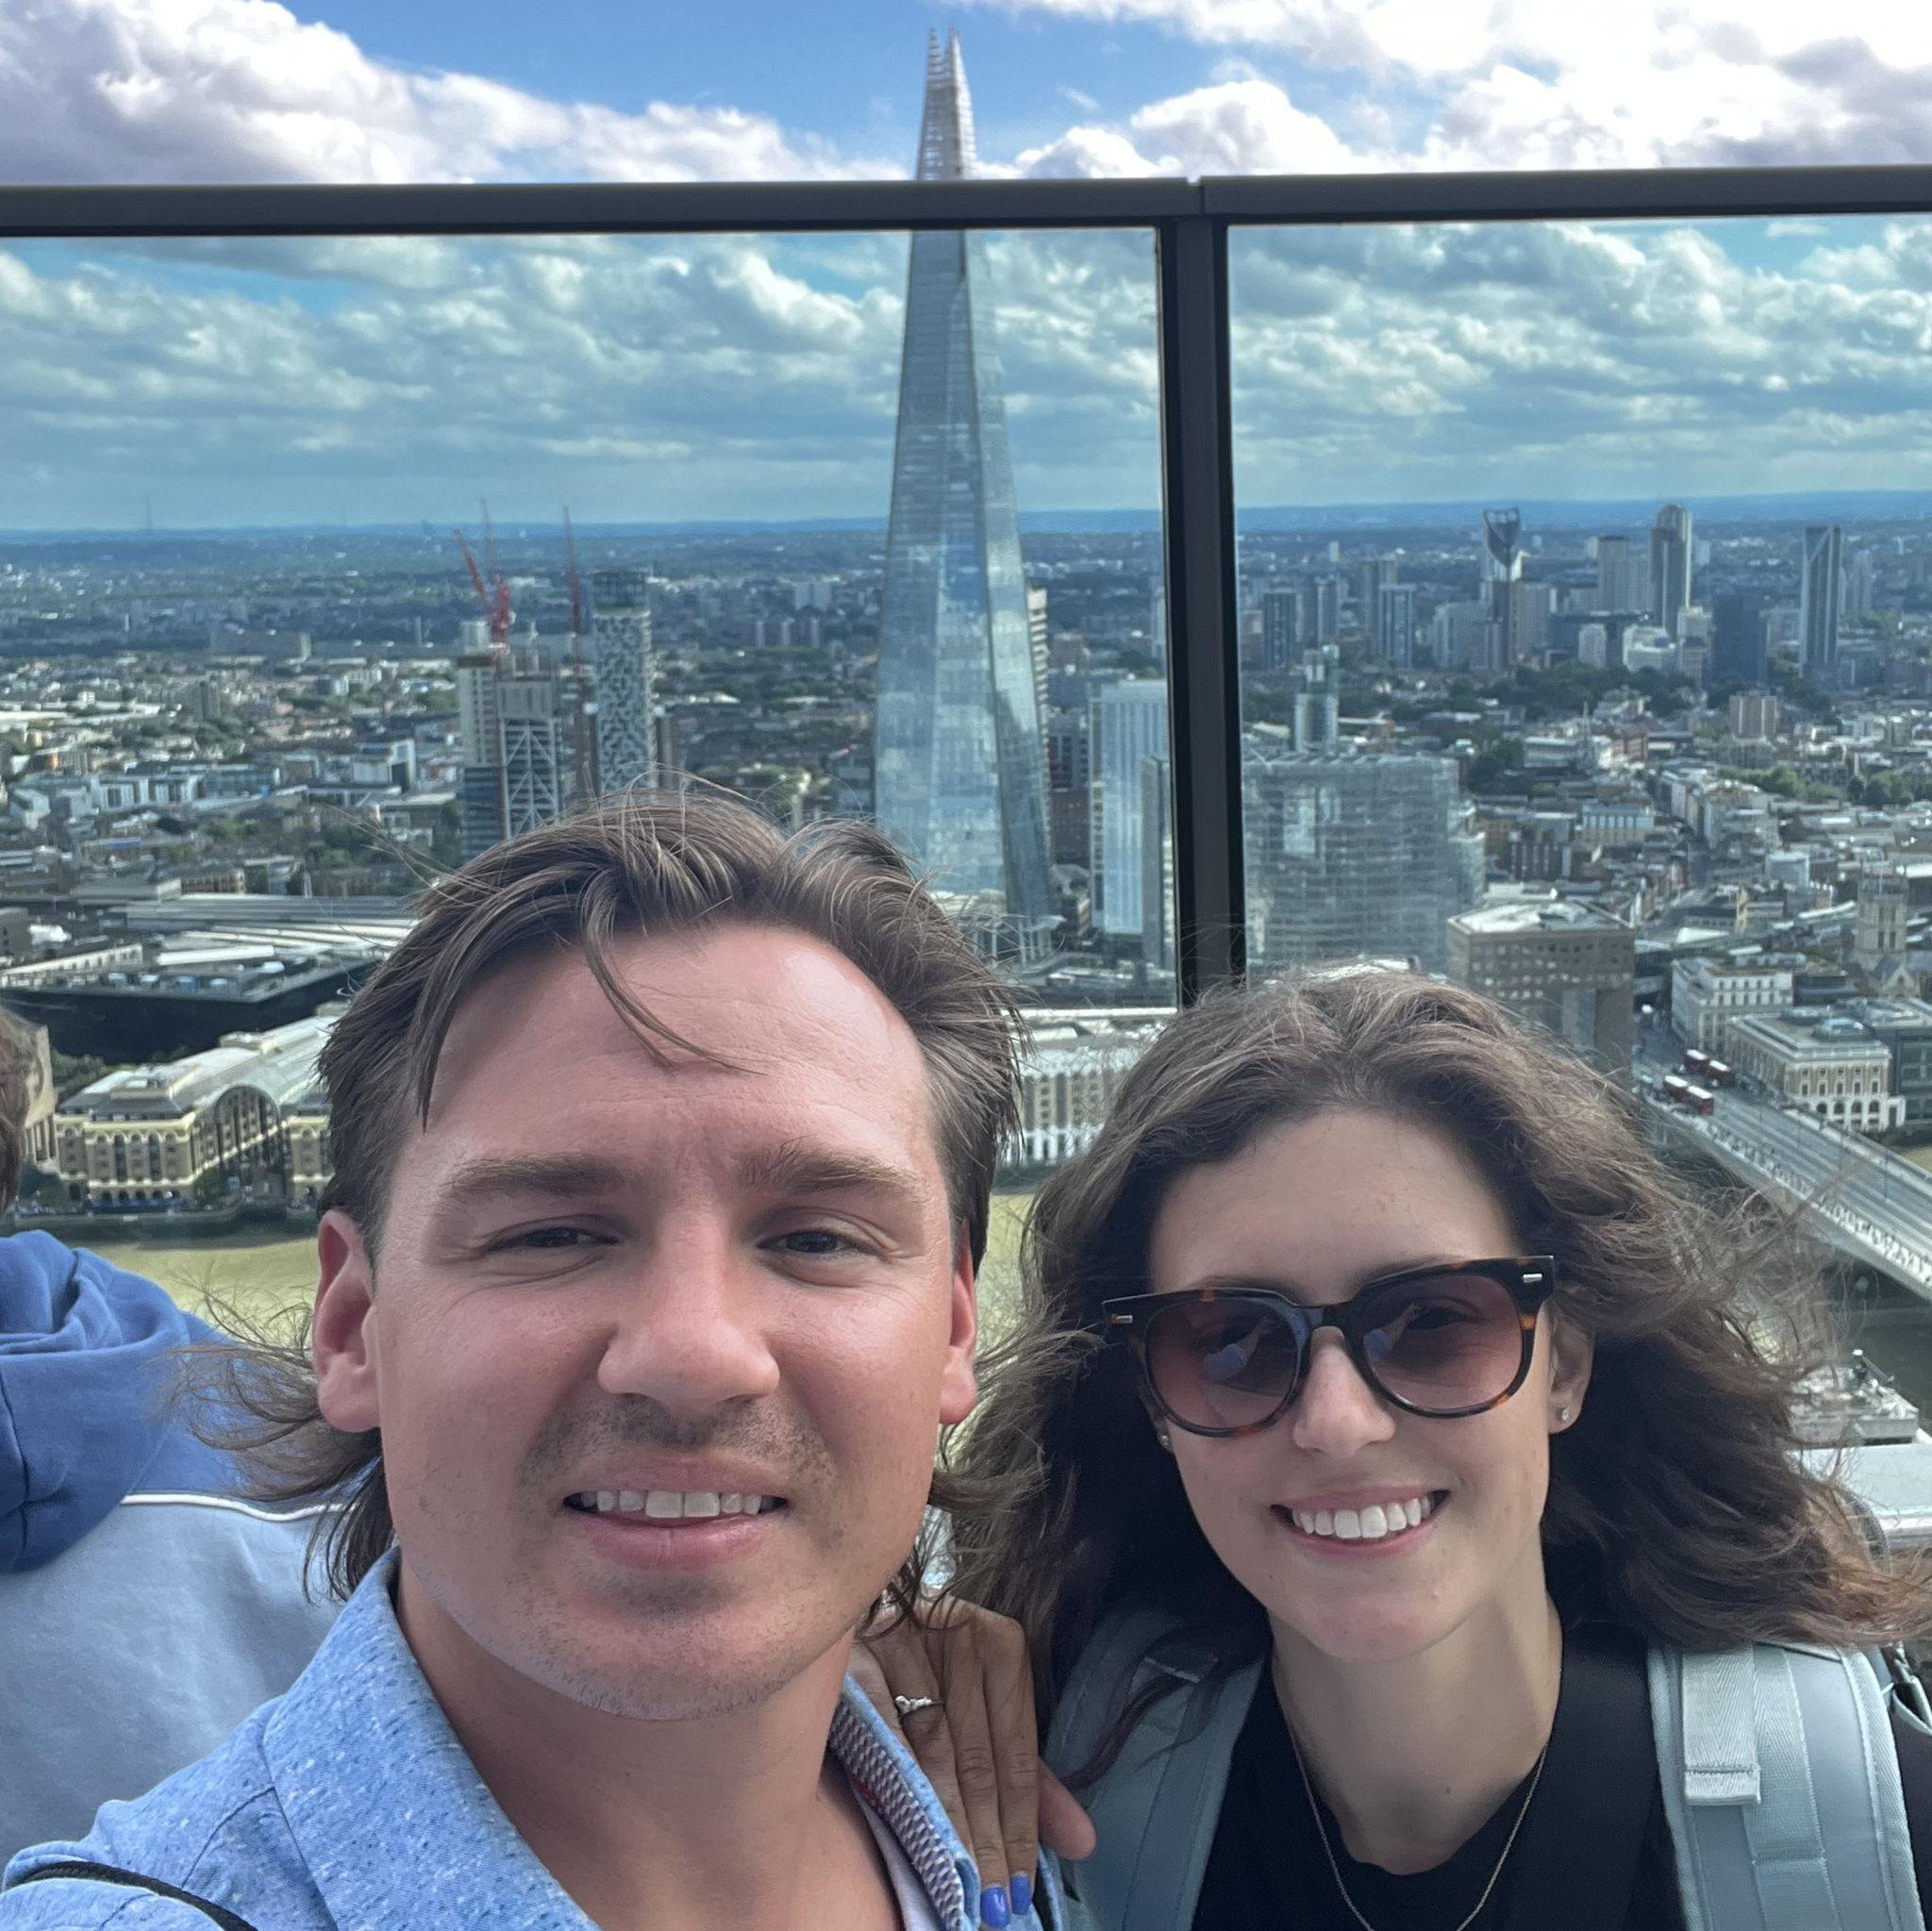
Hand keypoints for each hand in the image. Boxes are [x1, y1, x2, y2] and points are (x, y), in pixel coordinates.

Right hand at [853, 1596, 1096, 1924]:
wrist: (860, 1613)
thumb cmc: (931, 1670)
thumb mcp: (987, 1712)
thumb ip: (1030, 1777)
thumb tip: (1083, 1842)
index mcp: (1003, 1647)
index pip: (1018, 1756)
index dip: (1022, 1828)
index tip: (1022, 1889)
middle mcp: (961, 1636)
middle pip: (978, 1760)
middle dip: (987, 1839)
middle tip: (993, 1904)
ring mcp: (907, 1642)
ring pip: (934, 1752)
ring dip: (948, 1825)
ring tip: (960, 1884)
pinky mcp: (857, 1659)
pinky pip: (882, 1735)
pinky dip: (898, 1786)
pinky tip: (910, 1829)